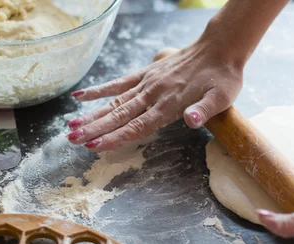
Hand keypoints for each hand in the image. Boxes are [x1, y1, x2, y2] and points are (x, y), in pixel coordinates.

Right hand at [66, 38, 242, 151]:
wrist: (220, 47)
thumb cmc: (223, 77)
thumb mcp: (222, 97)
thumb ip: (205, 110)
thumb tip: (191, 122)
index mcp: (169, 105)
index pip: (137, 126)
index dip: (115, 137)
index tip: (95, 146)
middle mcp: (153, 94)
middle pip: (119, 115)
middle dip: (95, 129)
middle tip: (72, 140)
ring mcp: (147, 83)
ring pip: (115, 102)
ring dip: (92, 114)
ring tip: (70, 125)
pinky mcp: (146, 73)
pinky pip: (119, 83)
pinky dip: (100, 90)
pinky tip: (80, 96)